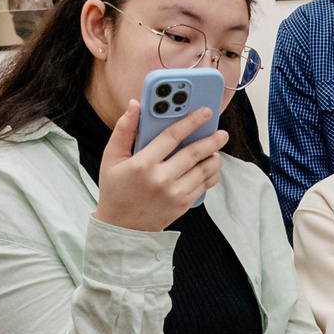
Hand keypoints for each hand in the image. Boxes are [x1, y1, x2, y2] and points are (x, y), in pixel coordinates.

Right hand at [93, 98, 227, 232]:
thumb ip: (124, 130)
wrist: (121, 228)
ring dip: (214, 158)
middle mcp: (162, 178)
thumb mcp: (111, 158)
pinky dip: (211, 174)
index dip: (190, 121)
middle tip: (222, 133)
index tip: (205, 112)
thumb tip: (135, 105)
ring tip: (216, 150)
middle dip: (212, 140)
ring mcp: (175, 194)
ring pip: (204, 170)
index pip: (172, 136)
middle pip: (194, 153)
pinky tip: (210, 167)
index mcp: (143, 163)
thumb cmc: (115, 189)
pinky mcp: (183, 205)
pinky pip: (204, 186)